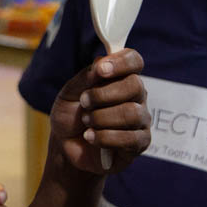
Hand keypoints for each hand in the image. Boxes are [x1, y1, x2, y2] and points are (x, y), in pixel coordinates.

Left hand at [50, 48, 149, 173]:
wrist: (65, 145)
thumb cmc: (71, 114)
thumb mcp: (69, 92)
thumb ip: (86, 78)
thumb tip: (101, 62)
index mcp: (120, 77)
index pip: (134, 61)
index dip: (121, 62)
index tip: (101, 70)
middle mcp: (135, 96)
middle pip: (135, 86)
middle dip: (103, 95)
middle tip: (84, 102)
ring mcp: (140, 120)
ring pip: (132, 113)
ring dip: (101, 117)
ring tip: (86, 121)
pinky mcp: (140, 143)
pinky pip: (130, 138)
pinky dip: (104, 137)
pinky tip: (91, 137)